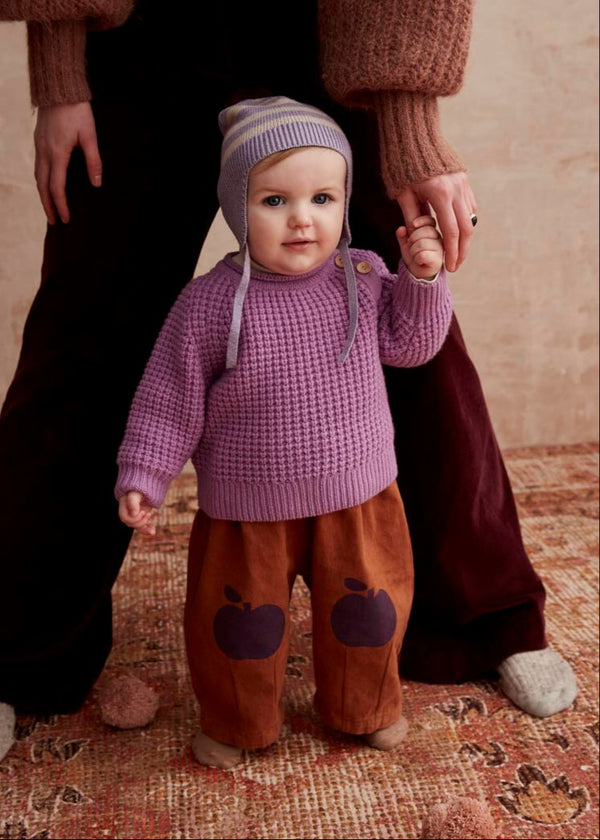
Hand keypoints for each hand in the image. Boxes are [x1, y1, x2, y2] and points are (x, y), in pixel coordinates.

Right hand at [34, 102, 101, 224]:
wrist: (59, 88)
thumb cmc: (77, 111)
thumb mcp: (90, 135)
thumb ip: (93, 161)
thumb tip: (96, 184)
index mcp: (57, 154)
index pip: (57, 187)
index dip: (61, 205)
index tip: (66, 219)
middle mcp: (44, 152)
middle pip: (43, 186)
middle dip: (48, 206)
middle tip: (54, 222)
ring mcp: (39, 146)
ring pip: (37, 177)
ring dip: (42, 195)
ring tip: (49, 209)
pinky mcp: (38, 141)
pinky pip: (37, 167)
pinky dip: (41, 181)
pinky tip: (46, 186)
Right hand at [118, 491, 157, 535]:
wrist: (146, 485)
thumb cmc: (138, 488)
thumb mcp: (135, 493)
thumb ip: (133, 502)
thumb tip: (133, 514)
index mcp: (124, 507)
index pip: (125, 518)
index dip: (134, 519)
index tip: (143, 511)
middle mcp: (128, 512)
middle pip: (131, 524)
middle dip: (141, 522)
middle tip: (148, 514)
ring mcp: (135, 515)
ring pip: (138, 527)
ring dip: (145, 529)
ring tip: (152, 531)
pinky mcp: (142, 516)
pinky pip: (143, 526)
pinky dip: (148, 529)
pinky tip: (153, 531)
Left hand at [396, 215, 443, 279]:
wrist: (419, 273)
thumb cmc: (414, 255)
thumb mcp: (406, 244)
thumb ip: (403, 236)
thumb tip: (401, 229)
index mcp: (433, 231)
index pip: (430, 221)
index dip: (421, 221)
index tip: (413, 225)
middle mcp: (439, 239)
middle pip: (425, 231)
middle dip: (413, 238)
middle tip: (411, 247)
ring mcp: (440, 249)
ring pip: (422, 243)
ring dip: (413, 250)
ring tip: (415, 255)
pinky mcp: (437, 260)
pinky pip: (422, 254)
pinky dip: (416, 258)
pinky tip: (419, 261)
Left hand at [397, 172, 475, 271]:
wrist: (414, 135)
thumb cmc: (402, 164)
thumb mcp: (403, 194)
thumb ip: (412, 217)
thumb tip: (417, 238)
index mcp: (440, 194)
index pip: (451, 232)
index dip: (452, 253)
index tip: (449, 267)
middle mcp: (456, 189)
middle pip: (467, 228)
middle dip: (463, 250)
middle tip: (456, 264)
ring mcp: (462, 183)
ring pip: (471, 217)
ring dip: (466, 236)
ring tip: (457, 251)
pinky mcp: (464, 179)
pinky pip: (469, 205)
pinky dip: (466, 220)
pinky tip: (458, 231)